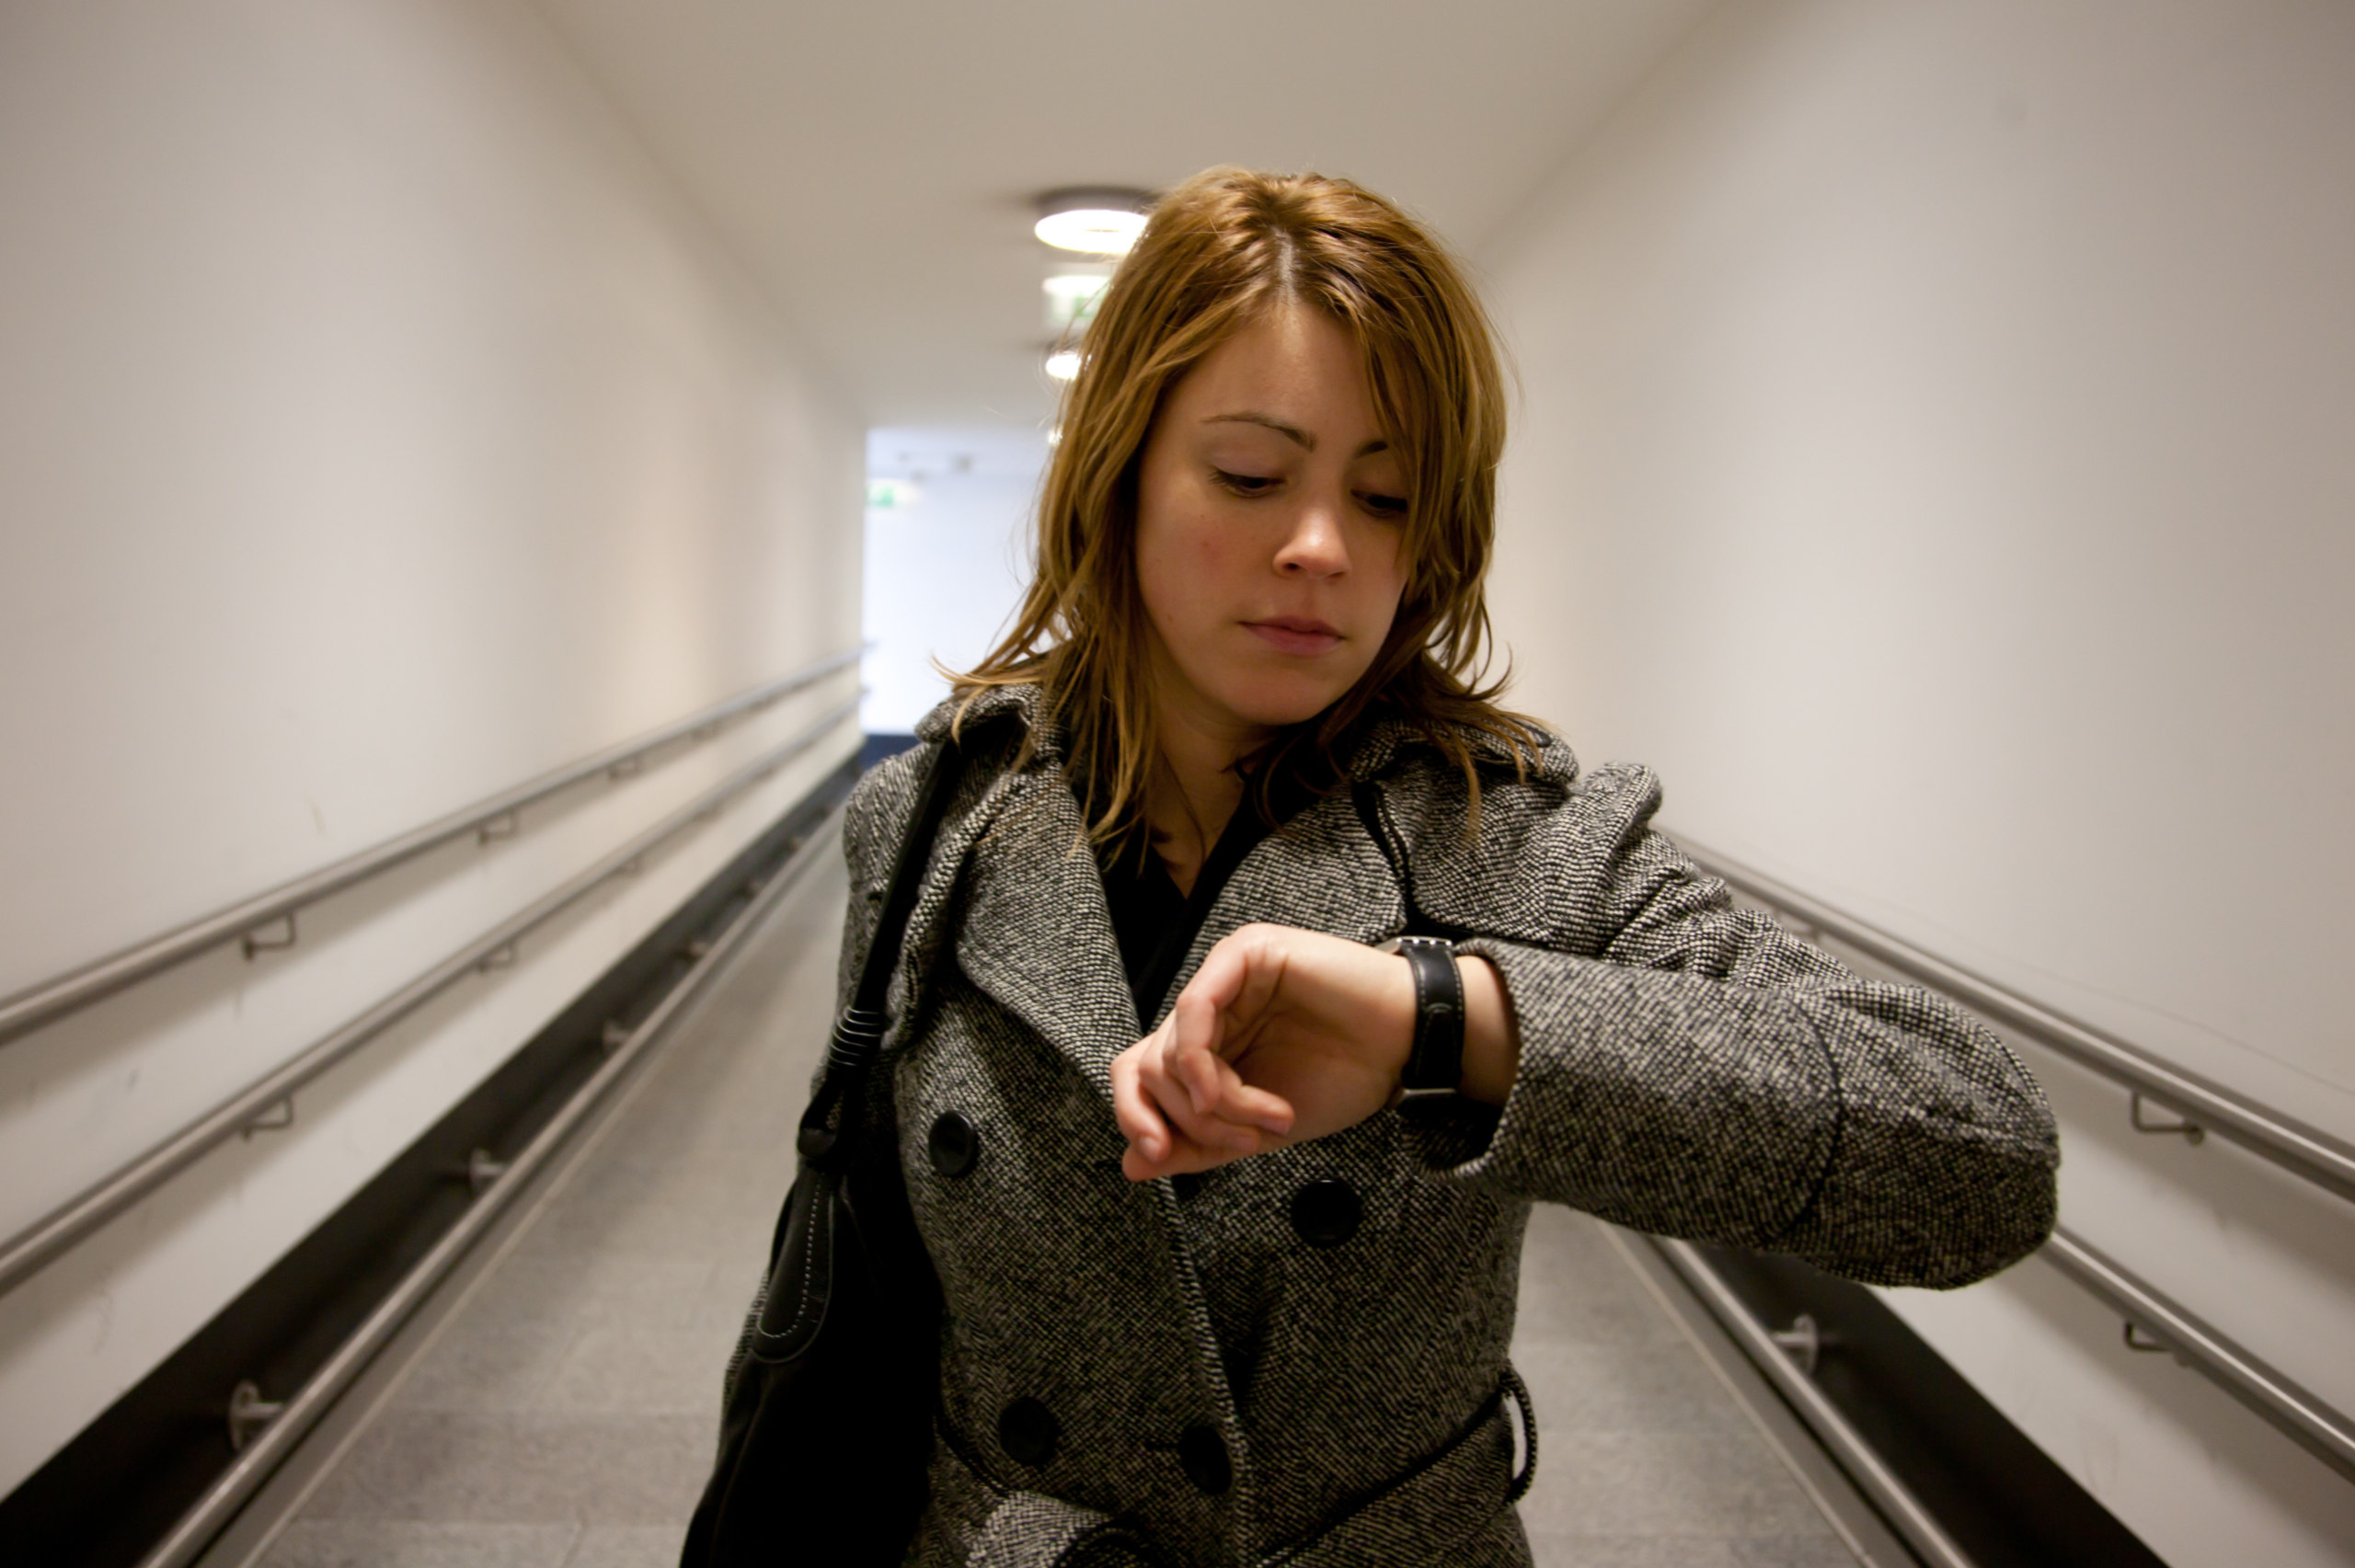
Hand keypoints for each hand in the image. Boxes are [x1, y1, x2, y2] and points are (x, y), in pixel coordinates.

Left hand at [1109, 924, 1517, 1181]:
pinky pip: (1195, 1011)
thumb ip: (1196, 1144)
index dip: (1135, 1116)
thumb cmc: (1344, 1077)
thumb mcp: (1257, 1128)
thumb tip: (1131, 1166)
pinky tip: (1252, 1099)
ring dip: (1215, 1105)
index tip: (1155, 1158)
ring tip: (1271, 1122)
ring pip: (1170, 1049)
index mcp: (1206, 1039)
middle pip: (1149, 1068)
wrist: (1406, 1048)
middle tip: (1248, 1144)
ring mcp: (1223, 975)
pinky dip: (1211, 1070)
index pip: (1137, 1072)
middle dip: (1196, 1123)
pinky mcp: (1246, 955)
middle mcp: (1207, 1003)